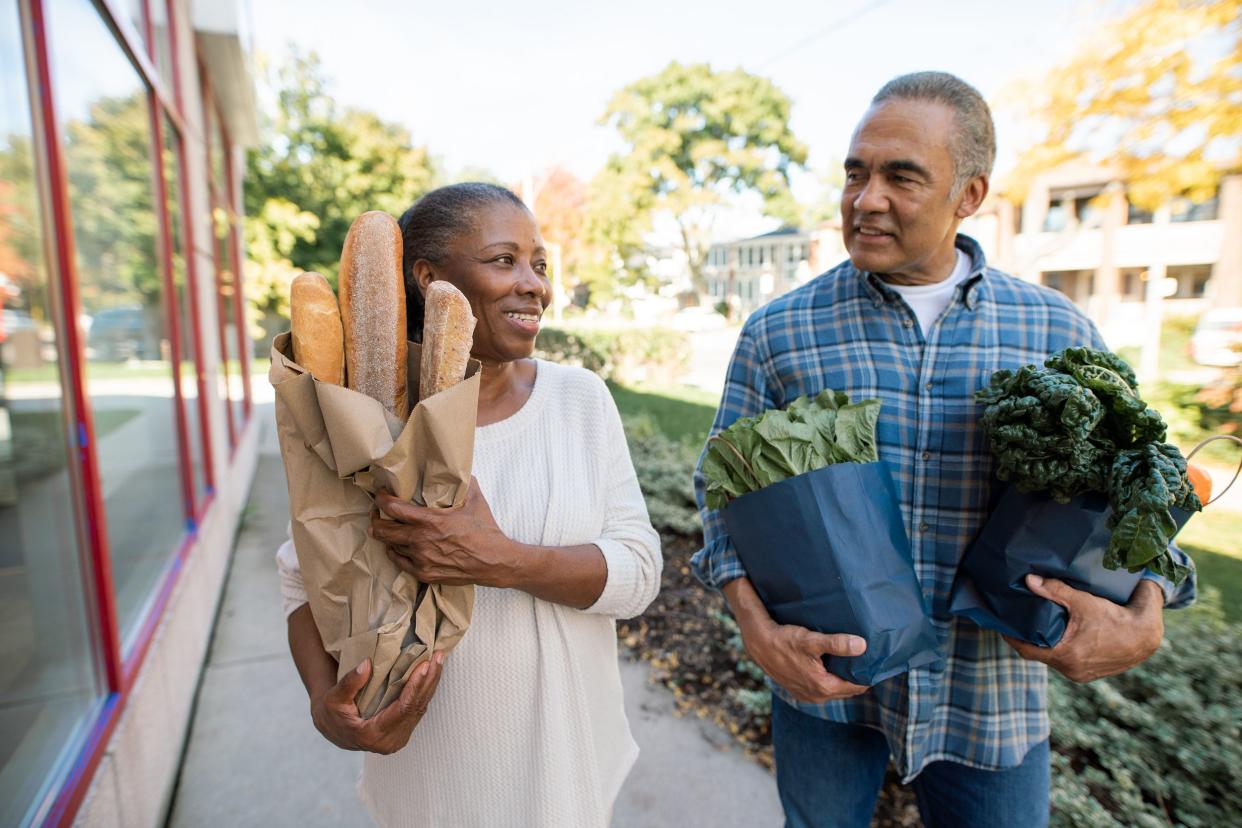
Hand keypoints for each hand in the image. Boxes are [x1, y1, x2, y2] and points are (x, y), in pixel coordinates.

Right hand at [310, 654, 443, 753]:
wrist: (333, 730)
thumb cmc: (332, 714)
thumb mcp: (334, 698)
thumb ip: (349, 683)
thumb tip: (367, 665)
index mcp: (372, 735)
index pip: (403, 709)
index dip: (416, 687)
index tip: (425, 665)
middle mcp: (388, 742)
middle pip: (416, 708)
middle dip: (429, 681)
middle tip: (439, 657)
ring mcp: (397, 739)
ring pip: (420, 709)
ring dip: (431, 684)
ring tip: (439, 660)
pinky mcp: (402, 733)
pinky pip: (418, 710)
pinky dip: (425, 691)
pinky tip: (431, 674)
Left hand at [372, 479, 517, 586]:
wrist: (494, 561)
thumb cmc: (484, 530)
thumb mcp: (475, 499)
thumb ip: (463, 481)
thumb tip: (457, 468)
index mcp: (430, 521)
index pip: (393, 508)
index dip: (381, 499)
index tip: (381, 495)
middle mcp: (421, 541)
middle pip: (383, 530)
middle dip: (376, 519)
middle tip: (377, 513)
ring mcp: (421, 559)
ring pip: (390, 546)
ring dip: (387, 536)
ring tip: (387, 529)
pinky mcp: (424, 573)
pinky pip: (399, 562)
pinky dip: (395, 553)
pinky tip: (396, 547)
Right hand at [722, 577, 868, 702]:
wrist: (759, 645)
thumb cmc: (785, 640)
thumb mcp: (812, 640)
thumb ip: (837, 644)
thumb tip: (862, 645)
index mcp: (823, 687)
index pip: (856, 687)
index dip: (867, 676)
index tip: (876, 665)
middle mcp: (816, 696)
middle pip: (845, 690)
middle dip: (856, 679)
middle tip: (866, 662)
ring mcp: (806, 696)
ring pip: (833, 690)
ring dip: (841, 680)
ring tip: (850, 664)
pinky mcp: (798, 691)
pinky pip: (821, 689)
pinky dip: (828, 681)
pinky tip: (829, 667)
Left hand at [1004, 574, 1163, 682]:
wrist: (1149, 636)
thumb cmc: (1117, 617)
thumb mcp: (1084, 602)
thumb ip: (1055, 591)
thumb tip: (1029, 580)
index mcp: (1066, 657)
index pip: (1026, 650)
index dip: (1011, 638)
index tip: (1000, 626)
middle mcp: (1072, 671)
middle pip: (1038, 654)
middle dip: (1027, 639)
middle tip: (1016, 622)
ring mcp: (1082, 675)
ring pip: (1053, 659)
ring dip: (1044, 645)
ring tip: (1034, 627)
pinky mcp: (1091, 674)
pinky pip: (1067, 662)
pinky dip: (1059, 649)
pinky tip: (1056, 635)